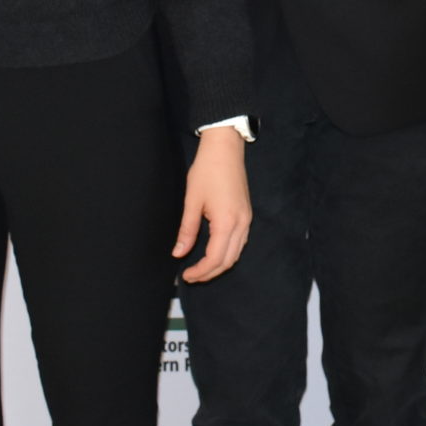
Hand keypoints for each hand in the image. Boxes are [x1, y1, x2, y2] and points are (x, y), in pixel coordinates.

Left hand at [174, 127, 250, 283]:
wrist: (225, 149)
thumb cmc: (206, 171)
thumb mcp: (192, 201)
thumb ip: (187, 230)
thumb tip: (178, 253)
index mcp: (227, 222)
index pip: (215, 258)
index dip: (201, 271)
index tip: (185, 276)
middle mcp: (241, 224)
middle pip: (229, 260)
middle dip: (210, 272)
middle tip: (191, 276)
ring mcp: (247, 219)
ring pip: (237, 253)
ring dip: (220, 264)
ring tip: (200, 268)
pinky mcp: (247, 214)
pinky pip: (240, 242)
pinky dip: (228, 253)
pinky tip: (214, 252)